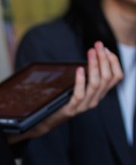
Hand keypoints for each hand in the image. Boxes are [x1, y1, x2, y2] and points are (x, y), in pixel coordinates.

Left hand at [8, 41, 122, 143]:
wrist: (49, 118)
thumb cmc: (63, 98)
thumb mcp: (79, 86)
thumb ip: (86, 75)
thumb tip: (91, 55)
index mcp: (99, 93)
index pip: (116, 77)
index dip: (113, 62)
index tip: (106, 49)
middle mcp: (95, 99)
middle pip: (107, 78)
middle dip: (104, 59)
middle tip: (98, 46)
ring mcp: (85, 105)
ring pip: (96, 84)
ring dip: (94, 66)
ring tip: (91, 53)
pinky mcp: (72, 108)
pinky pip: (79, 94)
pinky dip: (80, 81)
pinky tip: (79, 69)